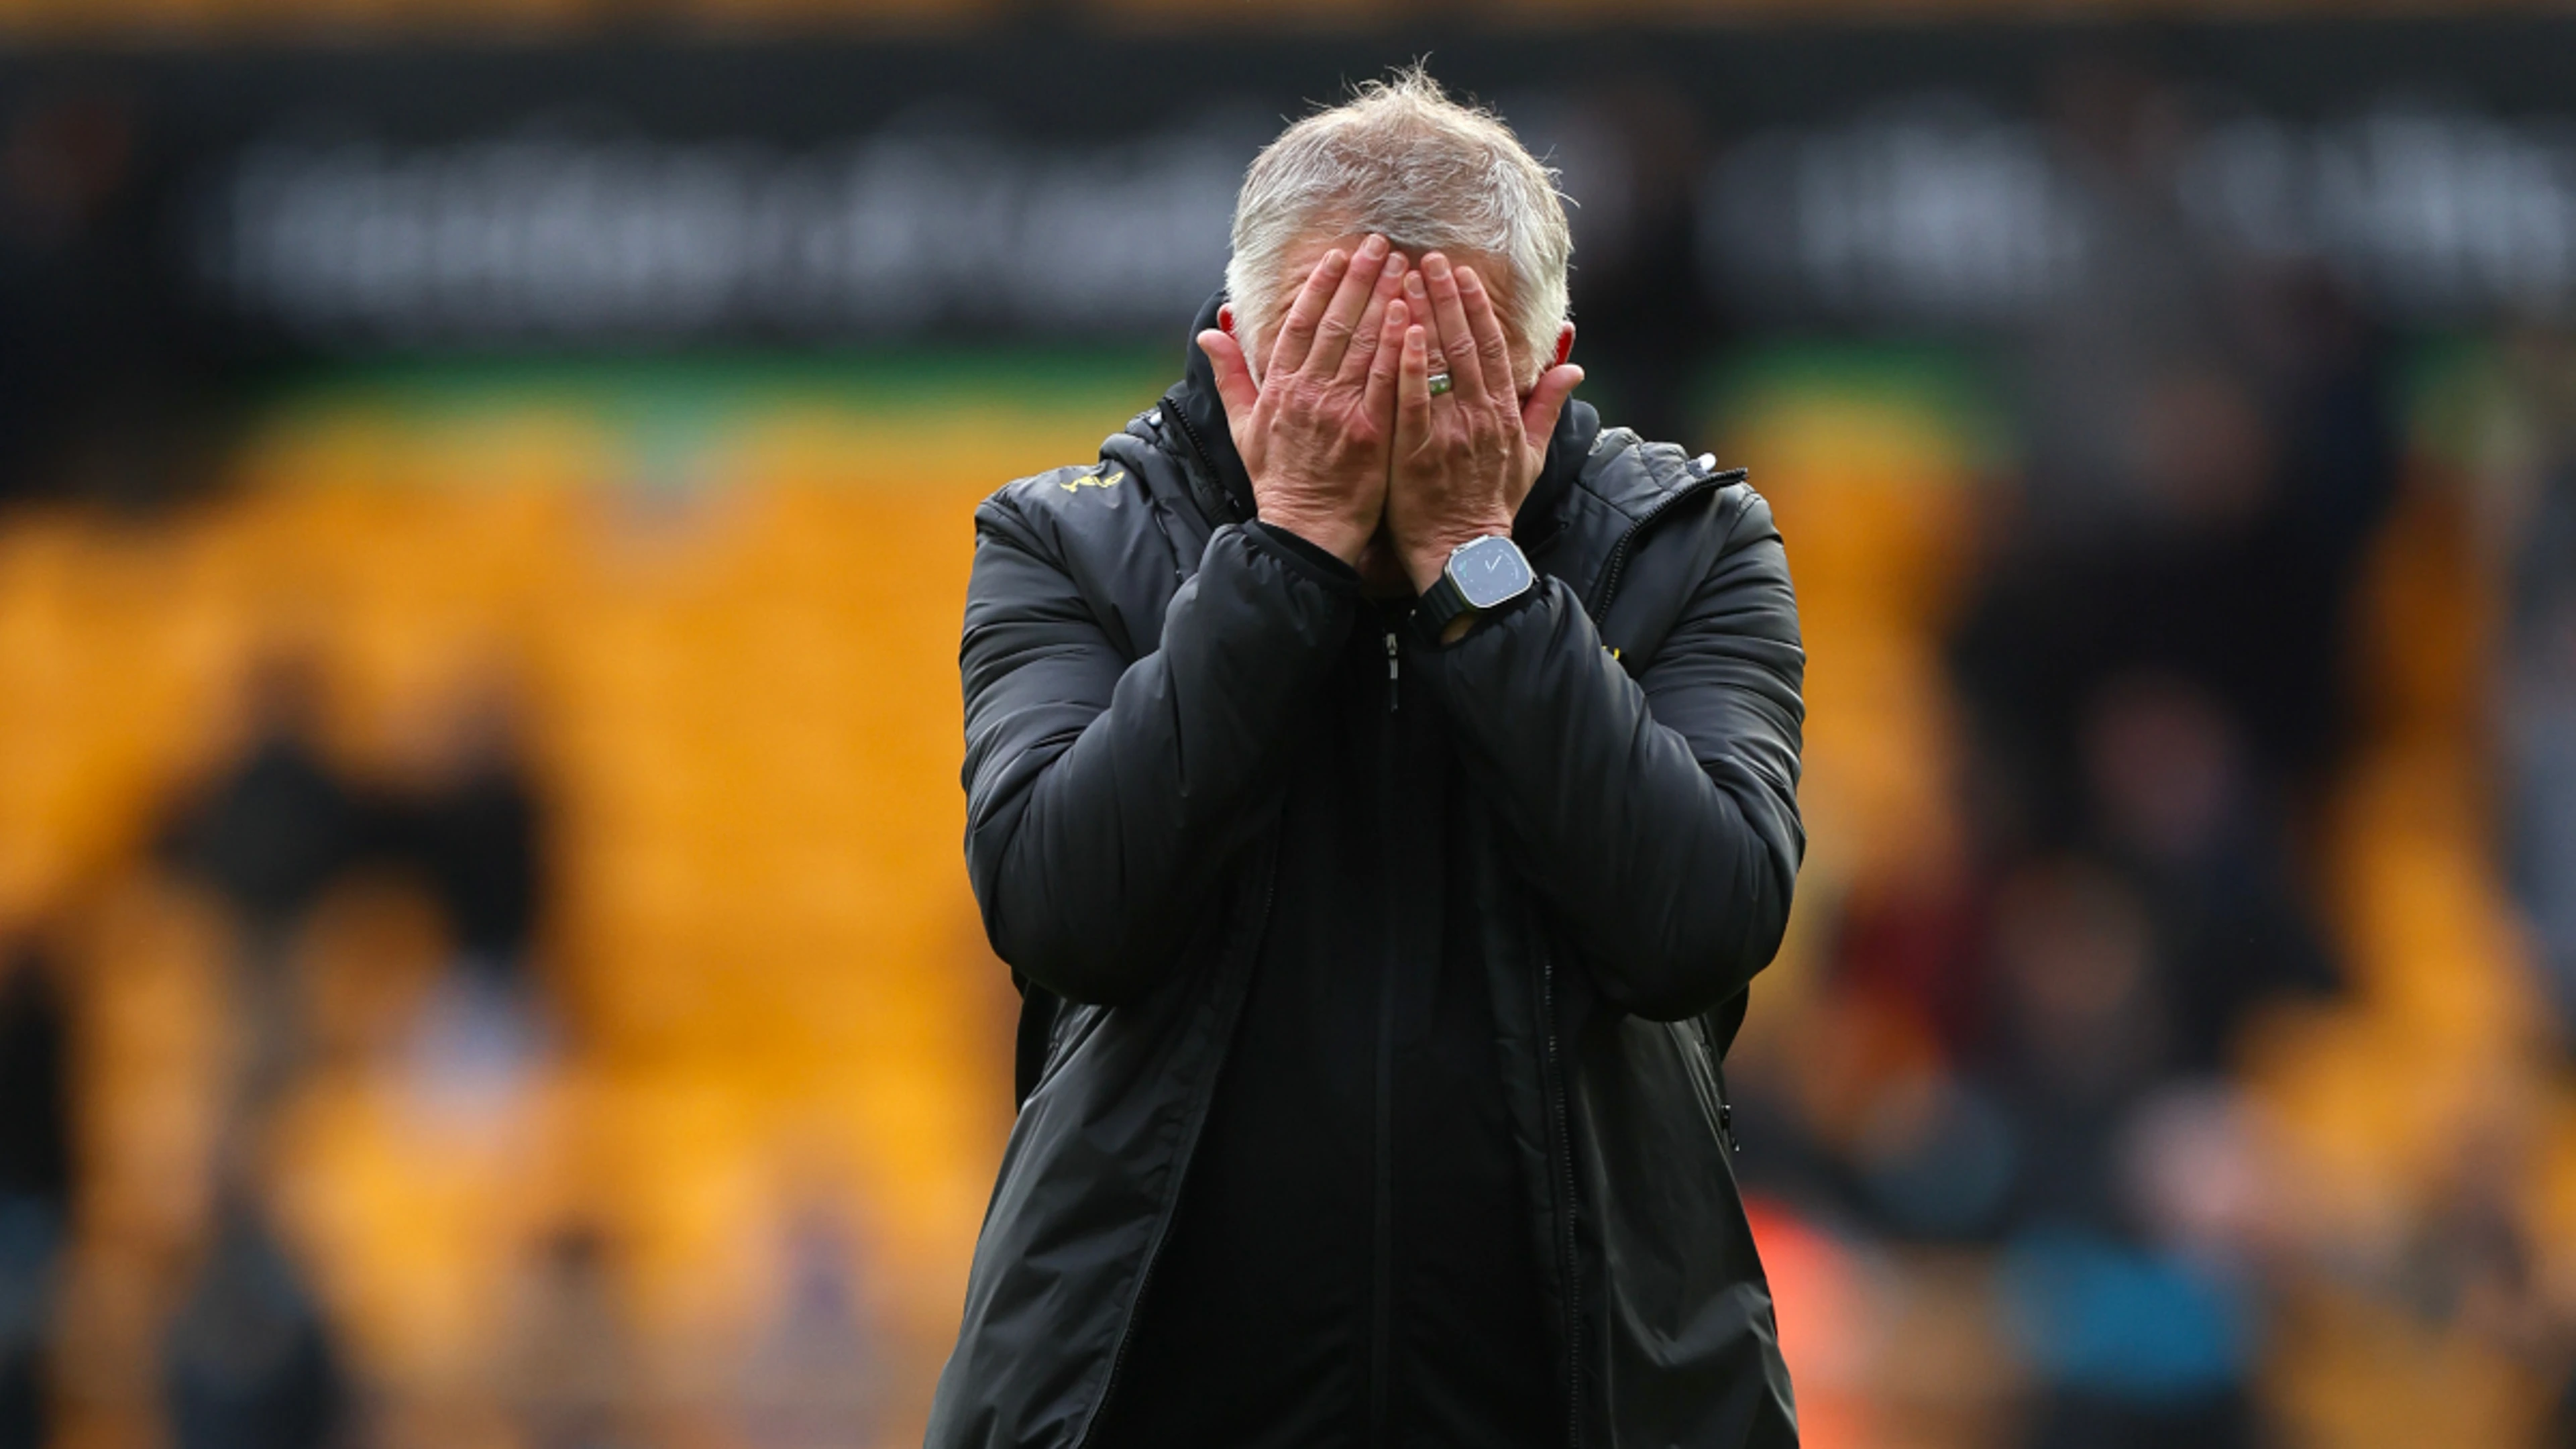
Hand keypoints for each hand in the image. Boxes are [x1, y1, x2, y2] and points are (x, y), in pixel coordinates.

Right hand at [1198, 235, 1410, 564]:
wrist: (1305, 533)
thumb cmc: (1278, 483)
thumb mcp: (1244, 429)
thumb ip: (1230, 377)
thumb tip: (1210, 333)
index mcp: (1280, 388)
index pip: (1300, 323)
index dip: (1320, 285)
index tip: (1338, 255)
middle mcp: (1309, 392)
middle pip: (1336, 323)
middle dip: (1359, 279)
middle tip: (1381, 244)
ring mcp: (1341, 410)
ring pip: (1363, 343)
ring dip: (1384, 300)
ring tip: (1403, 266)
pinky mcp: (1371, 431)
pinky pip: (1387, 379)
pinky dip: (1399, 345)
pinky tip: (1413, 314)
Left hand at [1385, 252, 1581, 594]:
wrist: (1466, 555)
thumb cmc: (1493, 506)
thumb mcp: (1532, 455)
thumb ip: (1548, 406)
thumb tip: (1573, 366)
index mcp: (1503, 412)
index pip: (1493, 346)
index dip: (1478, 306)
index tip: (1462, 272)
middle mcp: (1479, 415)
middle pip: (1464, 343)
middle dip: (1446, 296)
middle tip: (1428, 257)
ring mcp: (1447, 432)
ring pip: (1436, 364)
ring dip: (1422, 317)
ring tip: (1403, 278)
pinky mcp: (1416, 451)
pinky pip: (1410, 401)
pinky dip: (1406, 364)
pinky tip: (1398, 331)